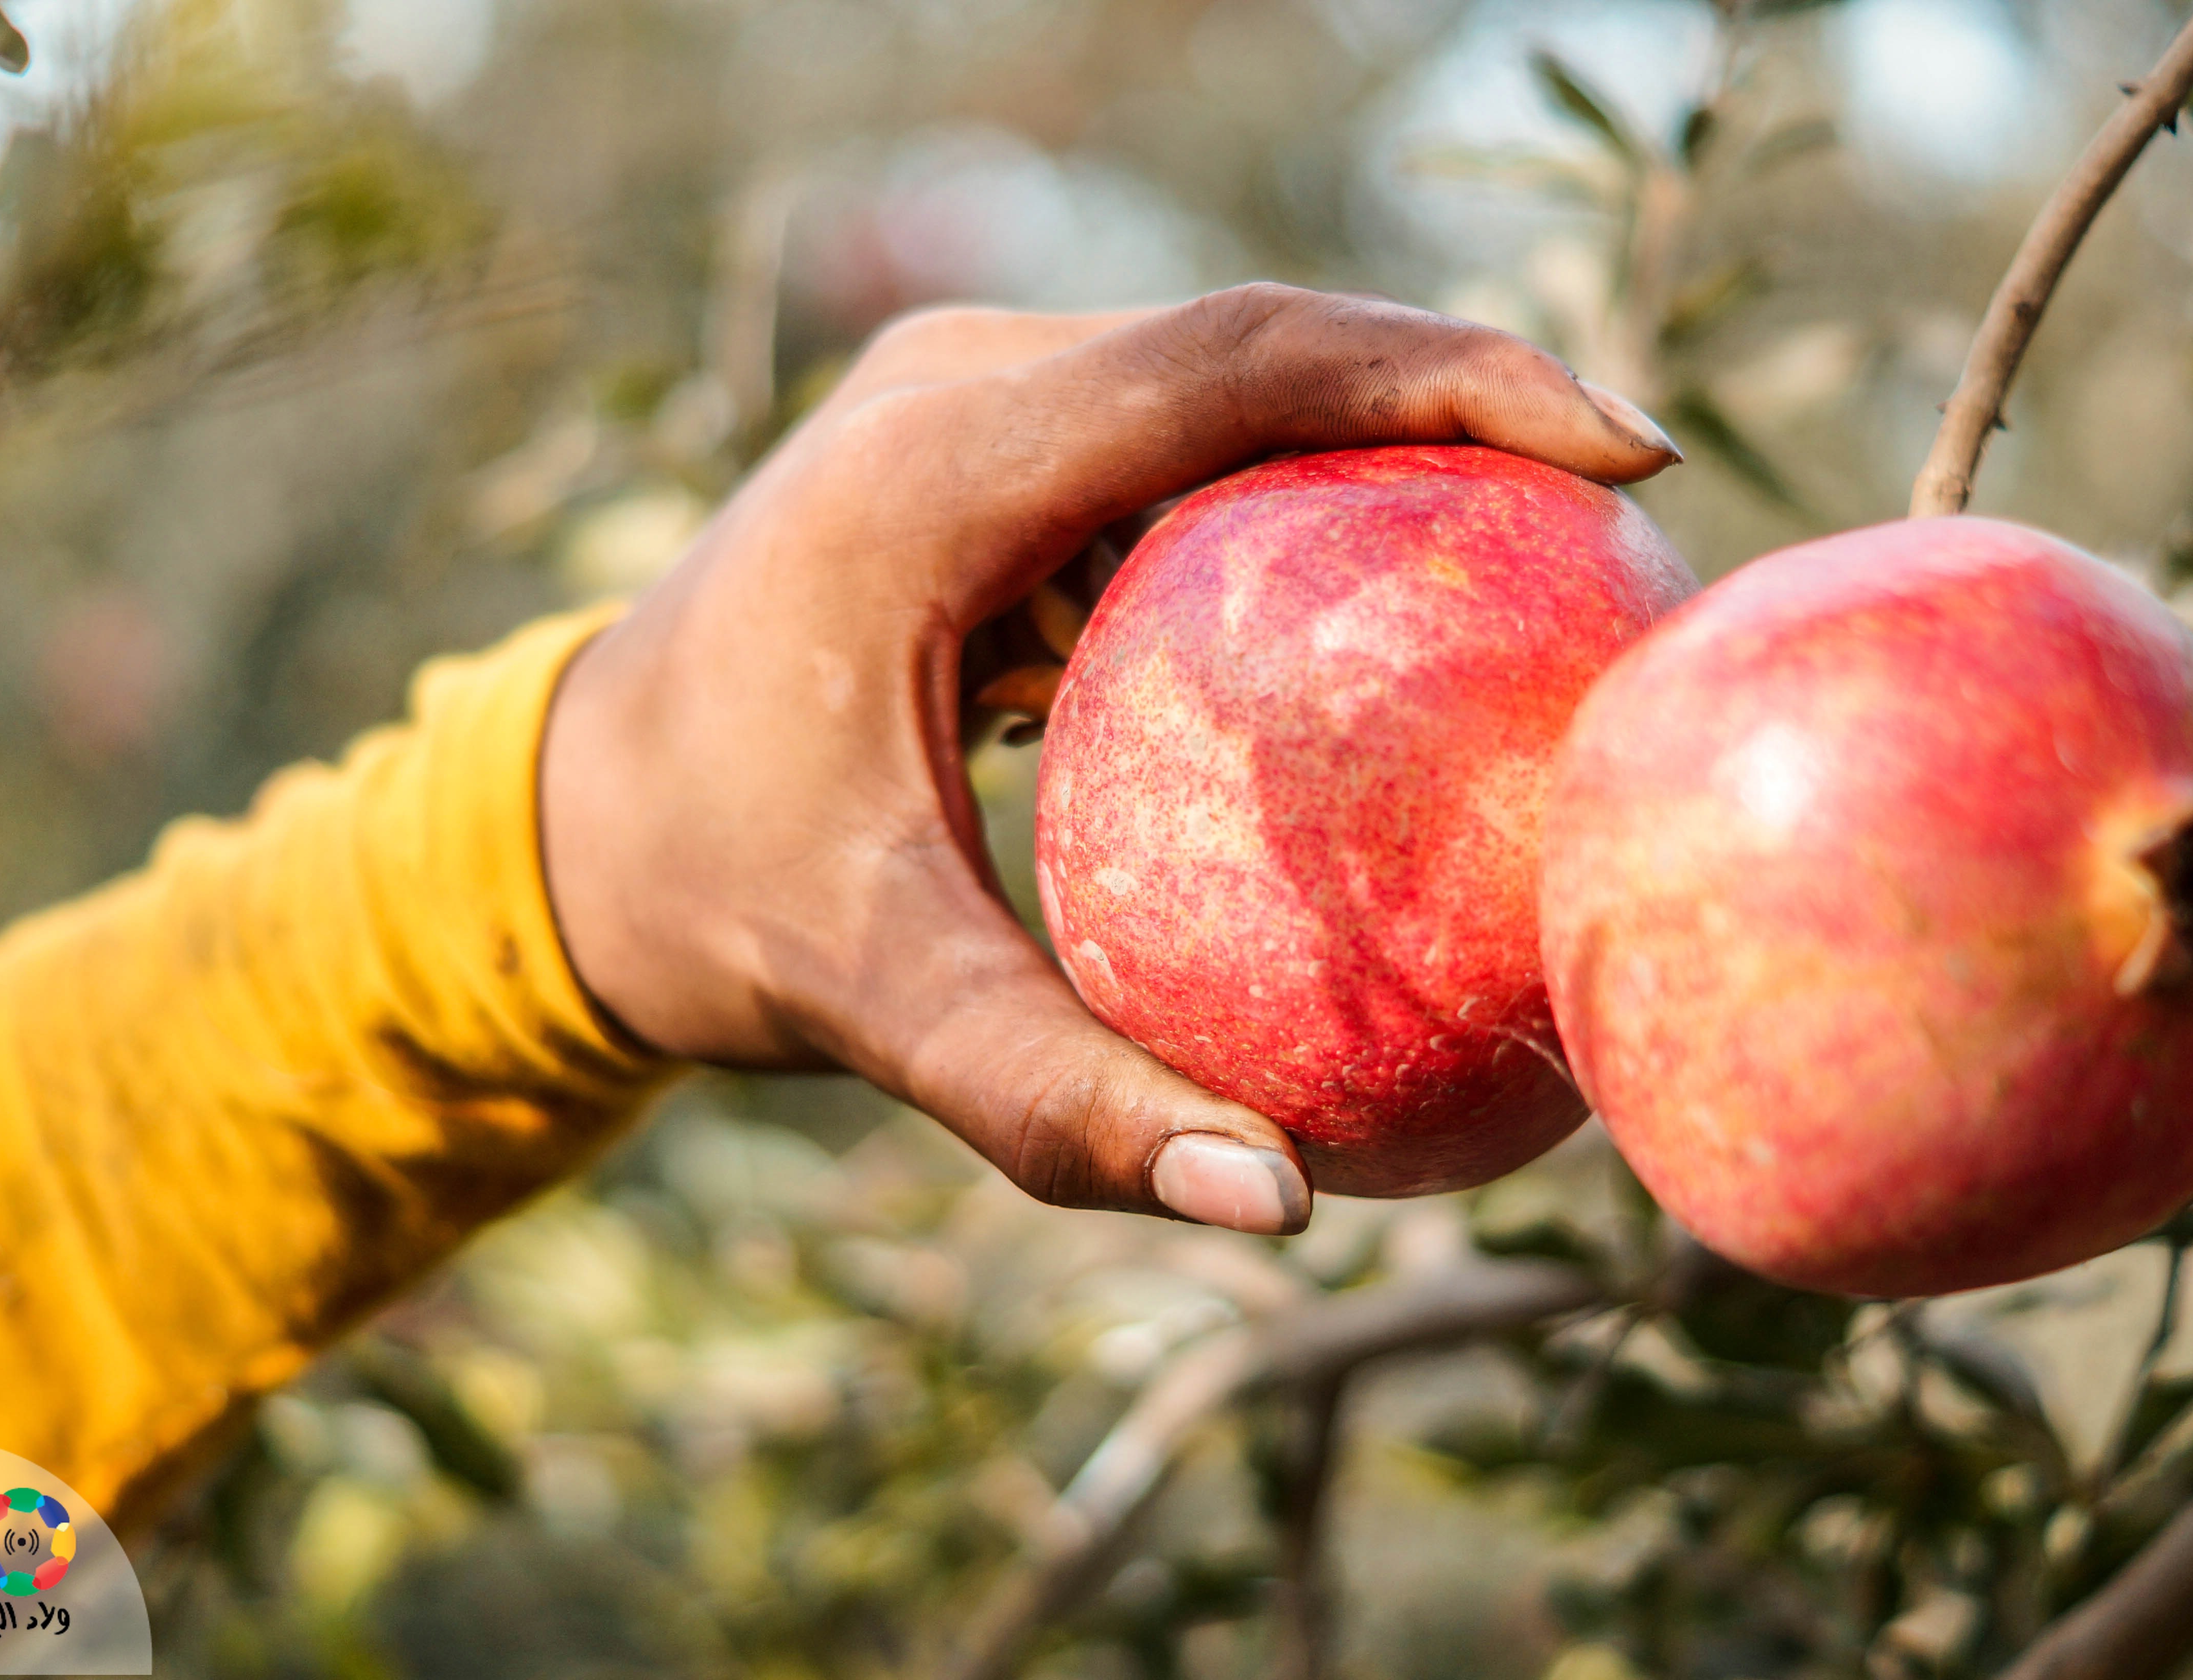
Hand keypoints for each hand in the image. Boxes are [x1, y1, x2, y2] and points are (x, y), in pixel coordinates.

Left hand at [538, 284, 1678, 1233]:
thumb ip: (1059, 1101)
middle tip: (1624, 509)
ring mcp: (961, 402)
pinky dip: (1291, 497)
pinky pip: (1173, 441)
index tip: (1626, 449)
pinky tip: (1375, 604)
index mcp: (932, 468)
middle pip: (1261, 341)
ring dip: (1377, 434)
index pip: (1243, 362)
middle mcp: (953, 391)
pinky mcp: (976, 448)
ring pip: (1224, 378)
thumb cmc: (713, 903)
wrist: (566, 821)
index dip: (1454, 375)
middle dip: (1456, 394)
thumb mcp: (875, 1001)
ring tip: (1534, 545)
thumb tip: (1276, 1210)